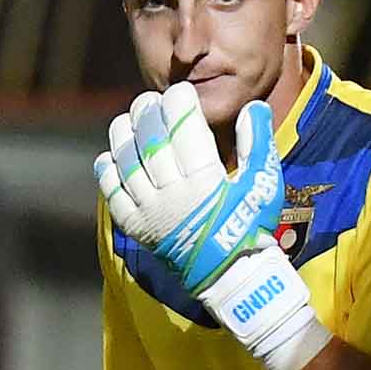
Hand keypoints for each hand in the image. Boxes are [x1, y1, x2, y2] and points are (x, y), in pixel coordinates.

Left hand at [95, 82, 328, 369]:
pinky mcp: (137, 228)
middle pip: (152, 139)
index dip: (178, 102)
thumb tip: (253, 107)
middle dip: (149, 112)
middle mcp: (173, 194)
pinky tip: (108, 156)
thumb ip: (258, 143)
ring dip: (123, 135)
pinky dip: (107, 173)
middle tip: (151, 101)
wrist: (230, 276)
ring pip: (127, 162)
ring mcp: (151, 212)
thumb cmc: (250, 227)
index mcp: (206, 180)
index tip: (181, 93)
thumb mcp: (264, 184)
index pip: (184, 127)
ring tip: (128, 120)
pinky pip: (113, 195)